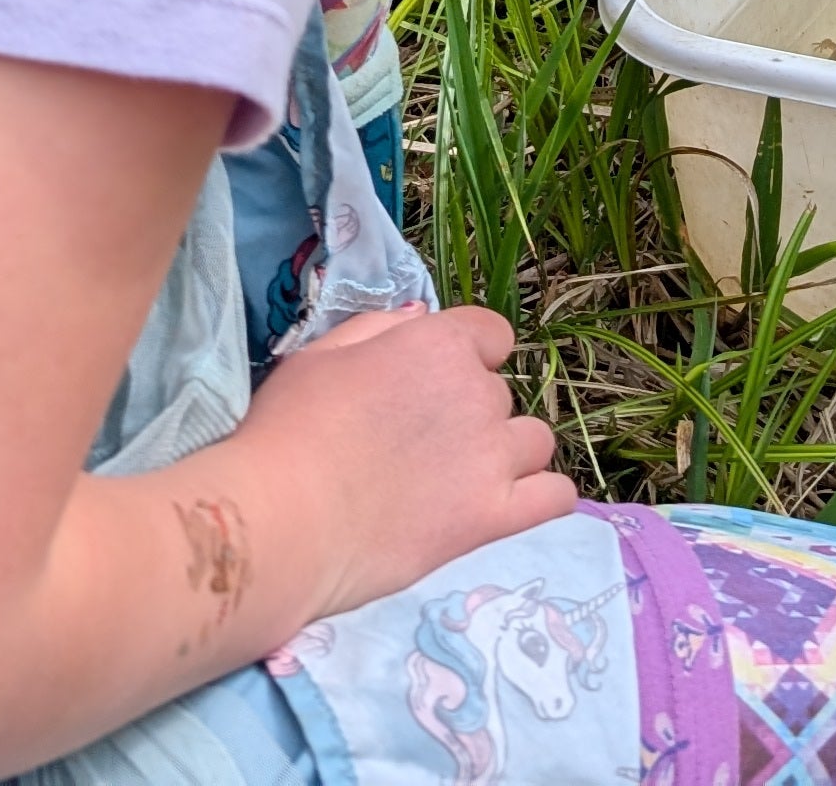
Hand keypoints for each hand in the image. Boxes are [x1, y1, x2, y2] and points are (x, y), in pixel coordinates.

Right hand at [233, 303, 572, 620]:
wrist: (281, 521)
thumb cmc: (286, 433)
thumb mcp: (318, 358)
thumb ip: (377, 328)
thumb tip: (422, 313)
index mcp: (439, 345)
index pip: (491, 334)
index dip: (467, 357)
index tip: (434, 386)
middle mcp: (477, 393)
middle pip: (499, 395)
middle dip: (468, 415)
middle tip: (416, 449)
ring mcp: (492, 456)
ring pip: (534, 442)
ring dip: (506, 456)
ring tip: (458, 483)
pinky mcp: (494, 517)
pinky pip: (554, 496)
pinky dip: (541, 498)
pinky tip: (509, 506)